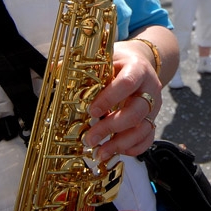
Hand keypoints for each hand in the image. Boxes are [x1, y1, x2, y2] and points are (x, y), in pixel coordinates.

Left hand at [82, 40, 162, 161]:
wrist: (141, 64)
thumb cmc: (119, 63)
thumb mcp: (105, 58)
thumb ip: (83, 65)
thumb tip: (56, 69)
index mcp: (137, 69)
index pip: (127, 83)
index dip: (109, 98)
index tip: (91, 110)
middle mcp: (150, 89)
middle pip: (136, 112)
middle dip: (111, 127)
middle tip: (90, 138)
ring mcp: (155, 106)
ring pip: (143, 129)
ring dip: (120, 144)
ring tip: (99, 152)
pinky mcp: (154, 120)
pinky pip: (147, 139)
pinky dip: (132, 148)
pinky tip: (114, 151)